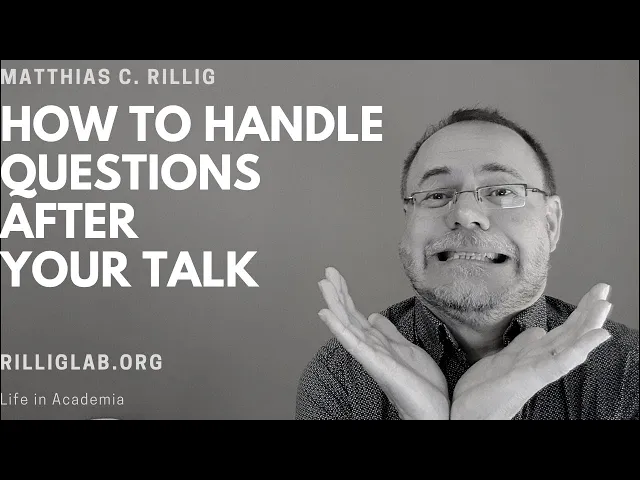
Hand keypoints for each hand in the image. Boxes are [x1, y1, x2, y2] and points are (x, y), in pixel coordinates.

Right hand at [317, 267, 448, 419]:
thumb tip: (374, 317)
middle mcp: (369, 347)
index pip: (357, 314)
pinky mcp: (375, 363)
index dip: (346, 295)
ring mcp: (370, 355)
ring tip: (323, 284)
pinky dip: (338, 327)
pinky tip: (327, 314)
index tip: (336, 277)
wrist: (432, 410)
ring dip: (334, 304)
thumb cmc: (420, 384)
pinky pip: (353, 342)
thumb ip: (388, 333)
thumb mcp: (405, 349)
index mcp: (377, 343)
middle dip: (338, 293)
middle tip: (327, 272)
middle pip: (349, 315)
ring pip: (347, 324)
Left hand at [450, 283, 612, 419]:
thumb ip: (522, 346)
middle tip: (604, 288)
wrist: (468, 413)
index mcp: (533, 357)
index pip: (561, 331)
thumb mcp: (503, 359)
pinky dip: (579, 349)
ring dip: (589, 323)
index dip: (578, 314)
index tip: (593, 295)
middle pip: (569, 333)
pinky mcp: (530, 378)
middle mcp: (539, 362)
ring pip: (569, 344)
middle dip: (587, 312)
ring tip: (605, 305)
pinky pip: (559, 363)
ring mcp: (537, 370)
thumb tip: (538, 330)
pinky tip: (596, 336)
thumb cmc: (484, 390)